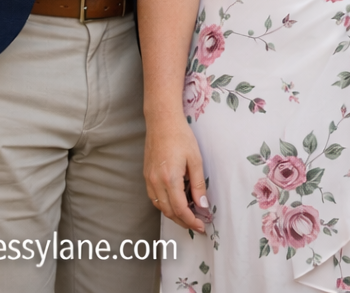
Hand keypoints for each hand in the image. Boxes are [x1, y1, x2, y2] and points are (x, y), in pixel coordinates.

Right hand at [144, 116, 208, 232]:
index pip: (180, 209)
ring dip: (174, 215)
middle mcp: (156, 183)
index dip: (191, 221)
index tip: (202, 226)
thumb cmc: (181, 137)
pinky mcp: (146, 177)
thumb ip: (198, 185)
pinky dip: (166, 205)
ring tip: (189, 216)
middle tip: (198, 225)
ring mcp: (149, 181)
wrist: (162, 122)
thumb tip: (202, 206)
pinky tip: (176, 202)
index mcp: (170, 179)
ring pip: (161, 207)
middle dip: (184, 222)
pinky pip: (155, 198)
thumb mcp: (195, 160)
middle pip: (169, 212)